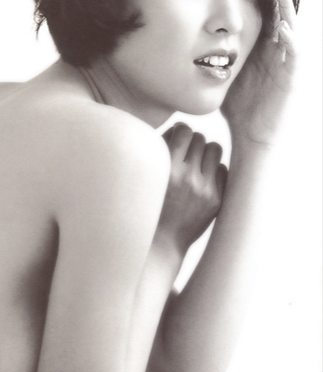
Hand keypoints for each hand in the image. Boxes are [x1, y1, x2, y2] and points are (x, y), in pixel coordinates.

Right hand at [157, 124, 226, 253]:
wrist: (161, 242)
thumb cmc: (149, 203)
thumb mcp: (148, 176)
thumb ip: (160, 150)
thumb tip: (180, 128)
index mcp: (165, 169)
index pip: (184, 131)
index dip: (180, 131)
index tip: (177, 138)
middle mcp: (186, 178)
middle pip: (200, 138)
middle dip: (192, 142)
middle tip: (185, 153)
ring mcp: (204, 189)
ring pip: (215, 149)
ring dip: (205, 152)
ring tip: (196, 162)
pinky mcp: (216, 200)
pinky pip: (223, 169)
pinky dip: (213, 171)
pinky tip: (202, 179)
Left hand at [221, 0, 296, 145]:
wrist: (251, 137)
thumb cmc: (238, 108)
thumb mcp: (225, 74)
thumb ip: (215, 56)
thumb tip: (188, 43)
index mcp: (262, 50)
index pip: (264, 16)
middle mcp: (276, 53)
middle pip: (279, 16)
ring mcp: (286, 65)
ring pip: (290, 29)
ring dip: (287, 8)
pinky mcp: (292, 79)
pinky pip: (294, 54)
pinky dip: (290, 39)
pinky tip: (281, 26)